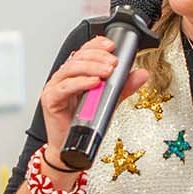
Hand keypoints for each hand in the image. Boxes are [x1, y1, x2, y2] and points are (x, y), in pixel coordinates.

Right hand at [40, 37, 149, 166]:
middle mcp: (64, 77)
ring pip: (71, 68)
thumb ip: (124, 87)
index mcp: (76, 73)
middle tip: (114, 62)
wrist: (72, 149)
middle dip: (98, 56)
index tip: (112, 46)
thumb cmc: (85, 124)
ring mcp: (56, 87)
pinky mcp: (51, 100)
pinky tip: (93, 83)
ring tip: (107, 71)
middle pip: (78, 57)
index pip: (85, 51)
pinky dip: (80, 83)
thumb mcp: (109, 101)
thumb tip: (141, 74)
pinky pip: (64, 87)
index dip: (97, 44)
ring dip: (91, 67)